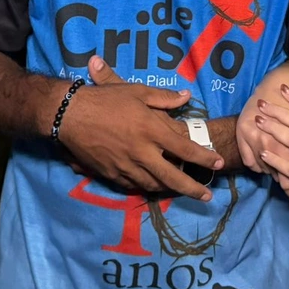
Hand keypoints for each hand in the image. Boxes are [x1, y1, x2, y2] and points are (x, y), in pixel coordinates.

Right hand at [55, 56, 223, 200]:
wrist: (69, 115)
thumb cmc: (105, 99)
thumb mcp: (137, 91)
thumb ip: (164, 98)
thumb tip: (187, 96)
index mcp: (151, 130)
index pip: (185, 149)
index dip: (204, 158)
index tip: (218, 164)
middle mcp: (142, 152)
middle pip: (173, 176)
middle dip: (192, 189)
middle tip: (206, 196)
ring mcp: (126, 166)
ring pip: (153, 184)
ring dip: (169, 189)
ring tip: (180, 190)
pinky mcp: (110, 174)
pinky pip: (132, 185)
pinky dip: (145, 187)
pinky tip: (151, 186)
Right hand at [238, 85, 288, 208]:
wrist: (275, 85)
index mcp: (287, 141)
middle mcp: (268, 141)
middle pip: (276, 174)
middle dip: (288, 187)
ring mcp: (253, 138)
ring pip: (263, 169)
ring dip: (272, 173)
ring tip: (282, 178)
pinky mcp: (242, 134)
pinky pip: (249, 162)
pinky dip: (258, 166)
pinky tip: (265, 165)